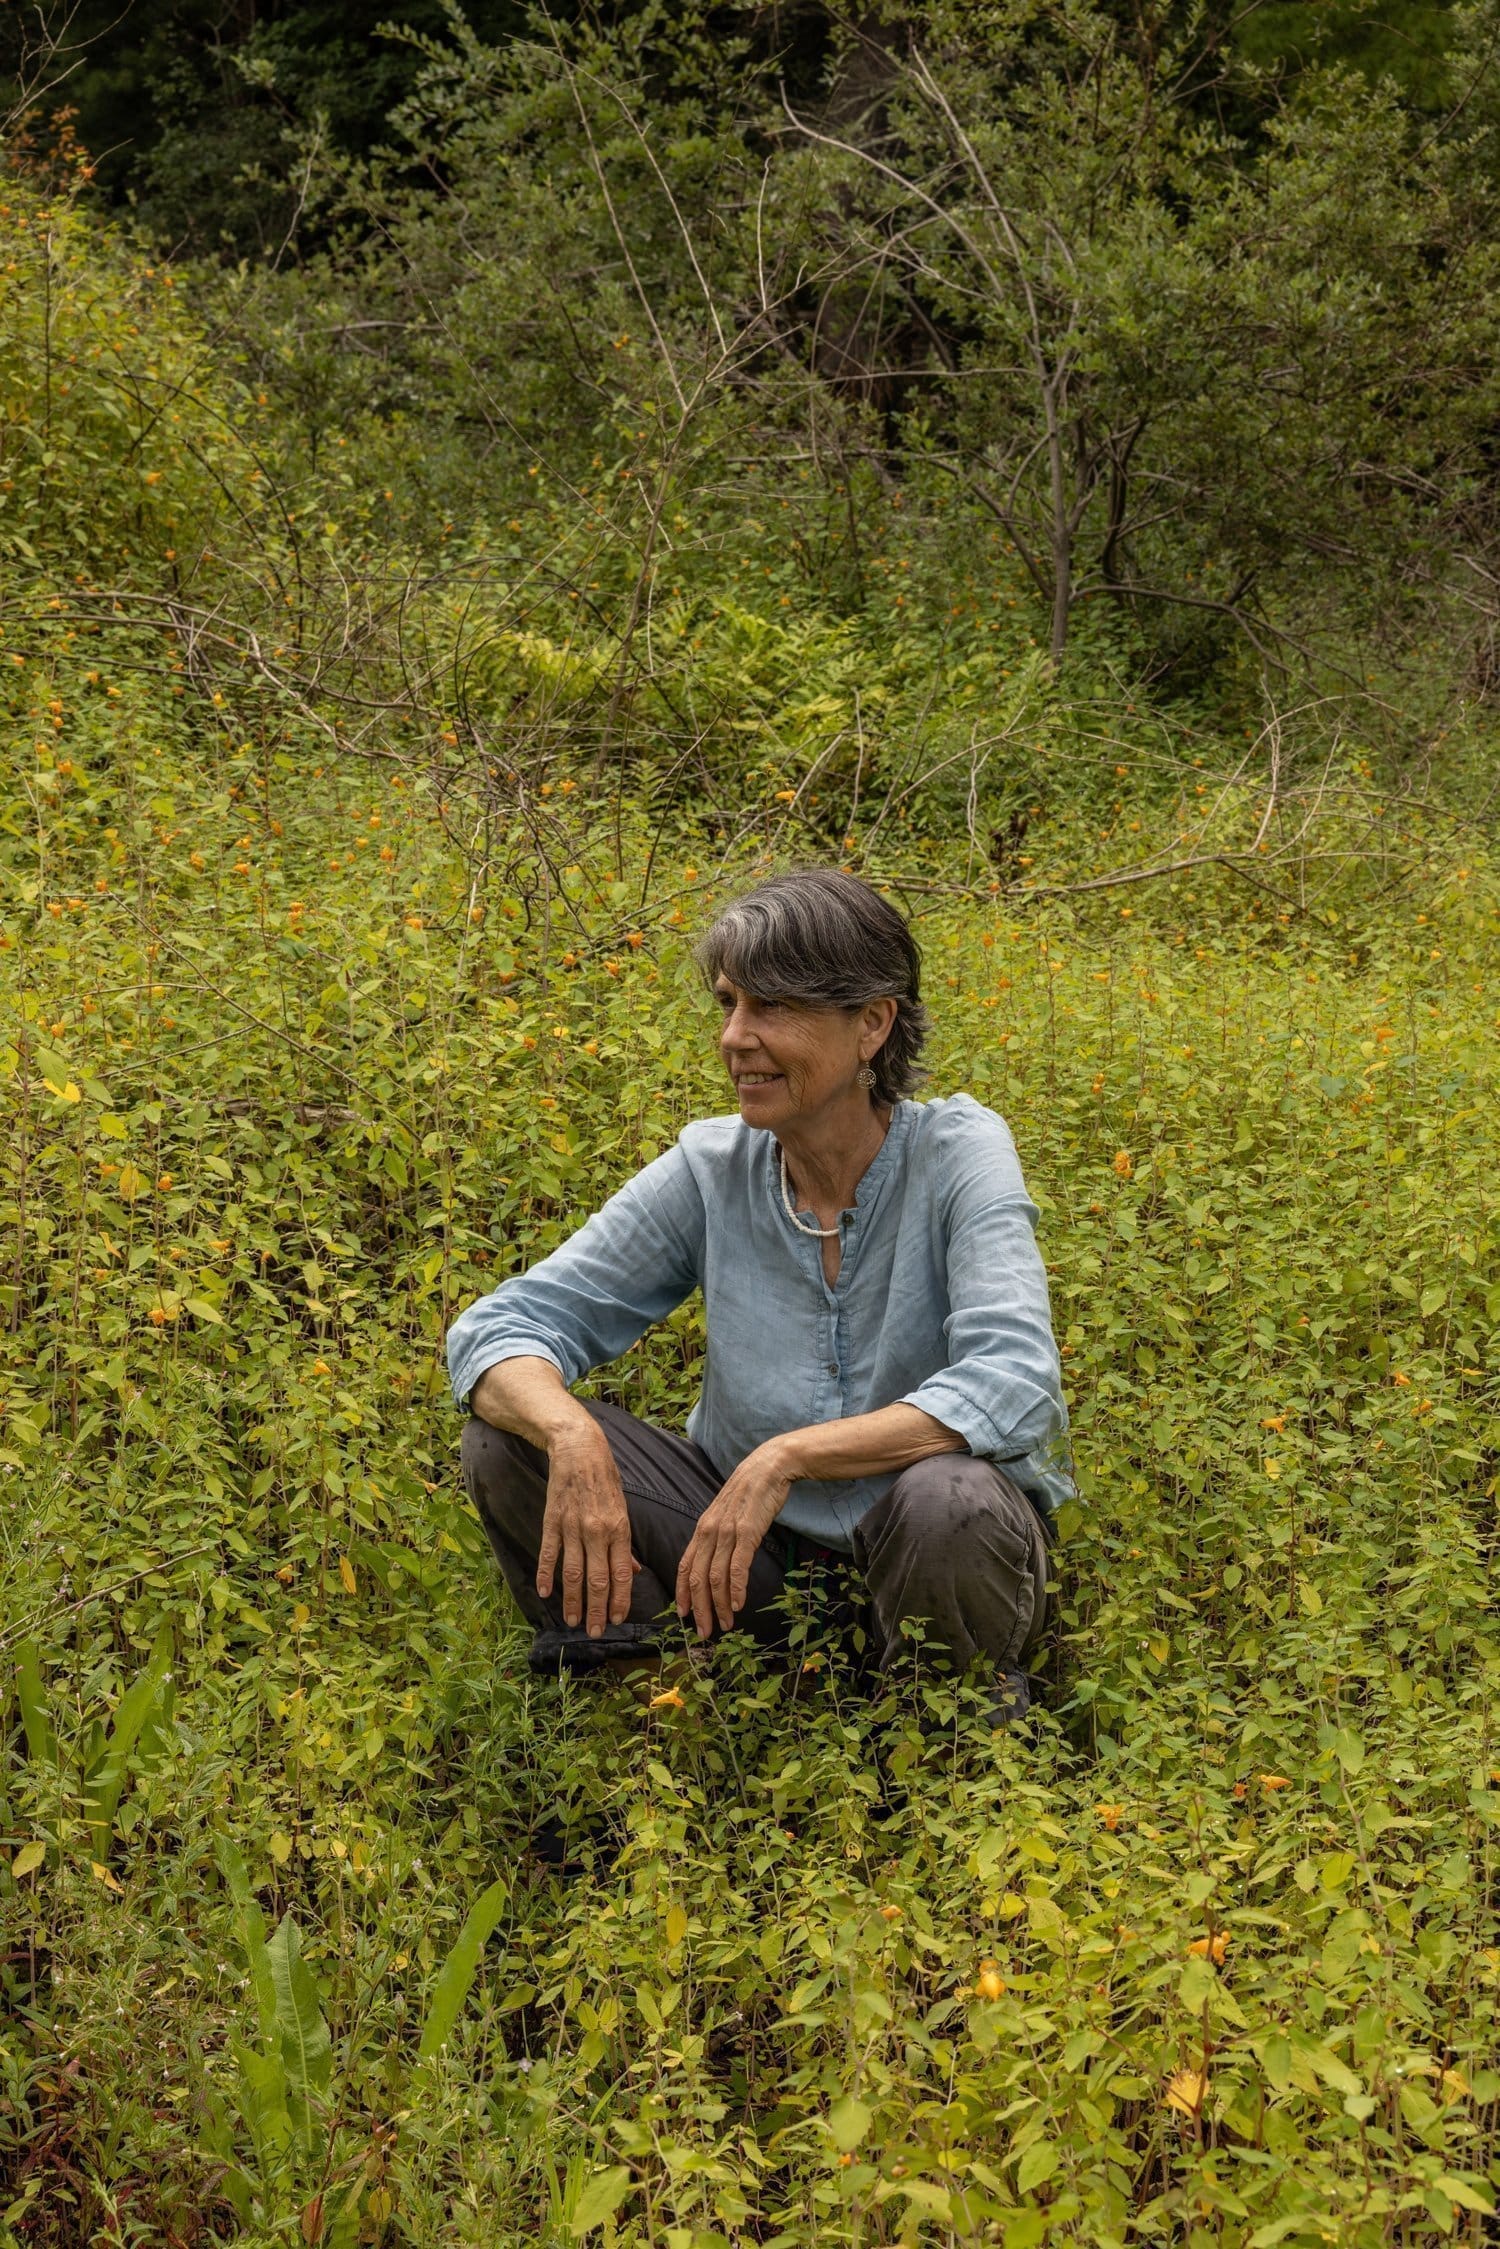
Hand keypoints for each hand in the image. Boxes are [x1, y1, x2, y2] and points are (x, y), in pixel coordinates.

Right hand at [536, 1429, 640, 1635]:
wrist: (579, 1450)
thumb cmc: (605, 1481)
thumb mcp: (623, 1510)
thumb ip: (625, 1544)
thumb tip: (634, 1571)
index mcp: (620, 1529)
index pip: (622, 1574)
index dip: (620, 1600)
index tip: (617, 1620)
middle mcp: (598, 1531)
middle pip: (598, 1580)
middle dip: (597, 1610)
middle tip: (595, 1632)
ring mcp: (573, 1527)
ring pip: (573, 1572)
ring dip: (573, 1600)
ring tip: (573, 1621)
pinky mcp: (552, 1520)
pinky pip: (549, 1553)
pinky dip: (546, 1575)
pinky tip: (545, 1593)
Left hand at [675, 1440, 795, 1640]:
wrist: (768, 1467)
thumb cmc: (749, 1493)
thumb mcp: (725, 1514)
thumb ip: (717, 1536)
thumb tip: (715, 1561)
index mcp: (702, 1529)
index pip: (685, 1567)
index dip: (682, 1594)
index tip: (684, 1616)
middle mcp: (710, 1532)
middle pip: (698, 1579)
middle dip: (699, 1610)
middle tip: (705, 1633)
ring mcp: (728, 1532)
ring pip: (716, 1577)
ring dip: (719, 1606)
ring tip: (725, 1625)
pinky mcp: (748, 1532)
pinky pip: (738, 1566)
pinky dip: (736, 1589)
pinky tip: (738, 1604)